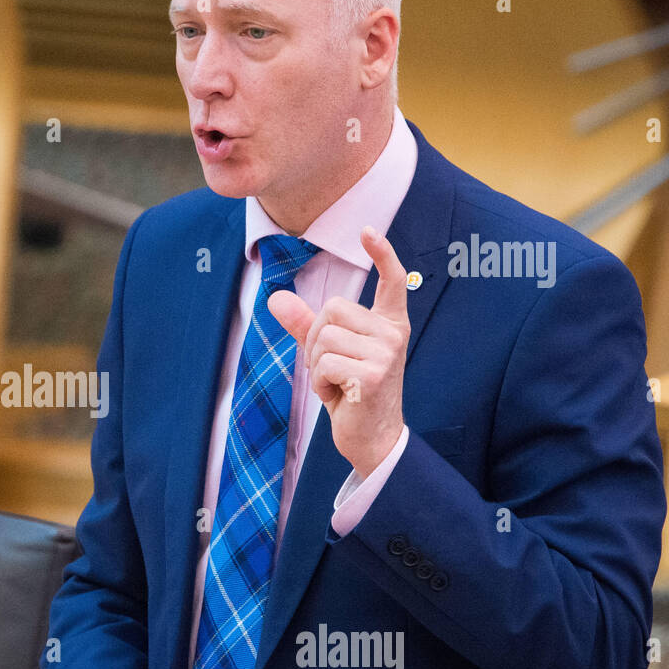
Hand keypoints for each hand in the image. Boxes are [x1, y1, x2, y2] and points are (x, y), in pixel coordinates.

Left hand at [268, 225, 408, 477]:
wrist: (371, 438)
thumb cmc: (351, 393)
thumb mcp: (327, 354)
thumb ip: (304, 325)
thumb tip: (275, 298)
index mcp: (388, 324)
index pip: (393, 280)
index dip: (382, 253)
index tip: (367, 231)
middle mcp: (392, 334)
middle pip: (333, 309)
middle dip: (316, 338)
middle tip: (330, 367)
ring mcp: (386, 354)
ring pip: (324, 337)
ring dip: (316, 364)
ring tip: (335, 383)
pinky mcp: (374, 375)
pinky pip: (324, 362)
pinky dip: (320, 382)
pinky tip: (338, 395)